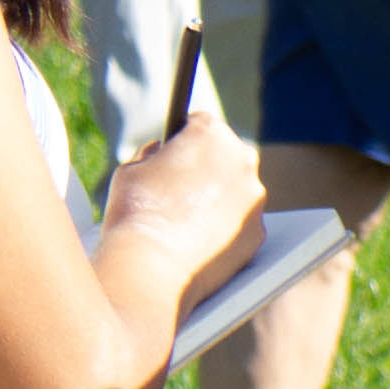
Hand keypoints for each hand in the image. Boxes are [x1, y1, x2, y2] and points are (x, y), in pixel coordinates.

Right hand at [100, 89, 265, 292]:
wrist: (150, 265)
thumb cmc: (135, 211)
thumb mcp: (131, 168)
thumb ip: (153, 153)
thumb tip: (163, 152)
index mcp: (210, 134)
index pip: (200, 124)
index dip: (184, 138)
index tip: (178, 149)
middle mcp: (241, 159)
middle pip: (225, 156)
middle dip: (207, 167)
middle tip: (181, 188)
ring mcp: (254, 198)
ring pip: (237, 191)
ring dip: (219, 200)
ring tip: (186, 220)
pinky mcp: (258, 231)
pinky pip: (241, 225)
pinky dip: (226, 231)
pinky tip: (200, 241)